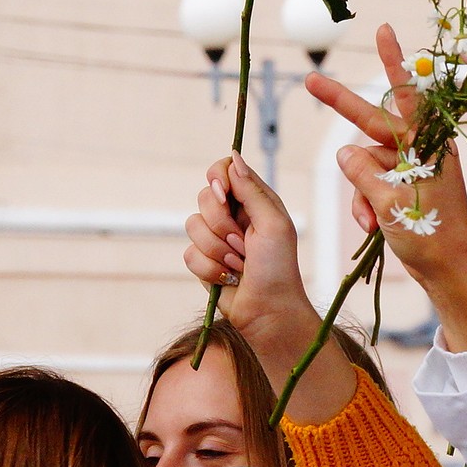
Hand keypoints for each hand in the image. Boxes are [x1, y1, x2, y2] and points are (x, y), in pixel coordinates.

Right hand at [184, 152, 355, 418]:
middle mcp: (235, 215)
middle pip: (204, 197)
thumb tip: (233, 155)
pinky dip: (208, 268)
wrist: (268, 311)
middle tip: (245, 243)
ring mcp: (217, 238)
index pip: (223, 171)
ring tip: (240, 264)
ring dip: (218, 250)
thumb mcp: (273, 223)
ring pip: (192, 226)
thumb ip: (252, 189)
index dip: (218, 179)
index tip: (224, 193)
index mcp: (255, 201)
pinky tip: (227, 277)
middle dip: (222, 224)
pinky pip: (188, 253)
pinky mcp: (203, 261)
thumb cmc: (278, 267)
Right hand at [307, 23, 466, 350]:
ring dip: (361, 192)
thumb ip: (364, 171)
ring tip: (372, 220)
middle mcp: (421, 151)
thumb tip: (346, 152)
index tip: (384, 29)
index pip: (406, 95)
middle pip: (373, 123)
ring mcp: (412, 170)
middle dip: (342, 107)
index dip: (393, 62)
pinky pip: (371, 186)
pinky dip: (365, 204)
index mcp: (428, 145)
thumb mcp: (391, 201)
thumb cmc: (429, 236)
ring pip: (365, 165)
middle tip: (309, 80)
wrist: (448, 274)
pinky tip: (370, 227)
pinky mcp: (404, 190)